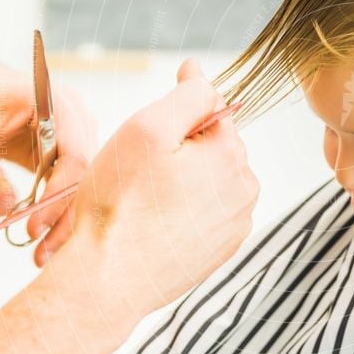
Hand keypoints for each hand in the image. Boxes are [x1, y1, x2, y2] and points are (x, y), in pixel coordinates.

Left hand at [0, 39, 95, 266]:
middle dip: (66, 216)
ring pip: (82, 184)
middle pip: (86, 176)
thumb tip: (5, 211)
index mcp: (60, 103)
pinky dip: (58, 209)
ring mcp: (77, 134)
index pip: (75, 157)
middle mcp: (78, 118)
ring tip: (45, 252)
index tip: (34, 227)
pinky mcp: (68, 150)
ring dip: (65, 218)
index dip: (58, 196)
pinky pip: (69, 184)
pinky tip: (47, 235)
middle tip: (44, 253)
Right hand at [52, 59, 257, 317]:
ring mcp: (236, 222)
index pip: (212, 110)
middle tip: (141, 174)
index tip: (151, 131)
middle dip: (181, 150)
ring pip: (211, 180)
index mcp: (231, 155)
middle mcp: (245, 188)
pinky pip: (208, 211)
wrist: (109, 279)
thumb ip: (186, 95)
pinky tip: (158, 222)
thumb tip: (200, 74)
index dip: (178, 114)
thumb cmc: (121, 204)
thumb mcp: (147, 129)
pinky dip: (186, 209)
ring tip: (148, 200)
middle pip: (213, 146)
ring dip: (185, 180)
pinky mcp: (224, 248)